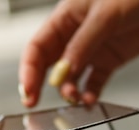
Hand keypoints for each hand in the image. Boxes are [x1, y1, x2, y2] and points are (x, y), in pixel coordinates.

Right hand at [18, 0, 138, 106]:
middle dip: (39, 85)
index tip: (27, 92)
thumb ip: (83, 45)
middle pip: (48, 64)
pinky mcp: (111, 60)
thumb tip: (62, 74)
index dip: (28, 70)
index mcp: (66, 17)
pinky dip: (90, 93)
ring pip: (71, 77)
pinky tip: (89, 101)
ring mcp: (93, 49)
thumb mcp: (105, 15)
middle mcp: (75, 35)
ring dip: (68, 91)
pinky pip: (94, 82)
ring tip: (75, 98)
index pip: (38, 47)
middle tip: (34, 105)